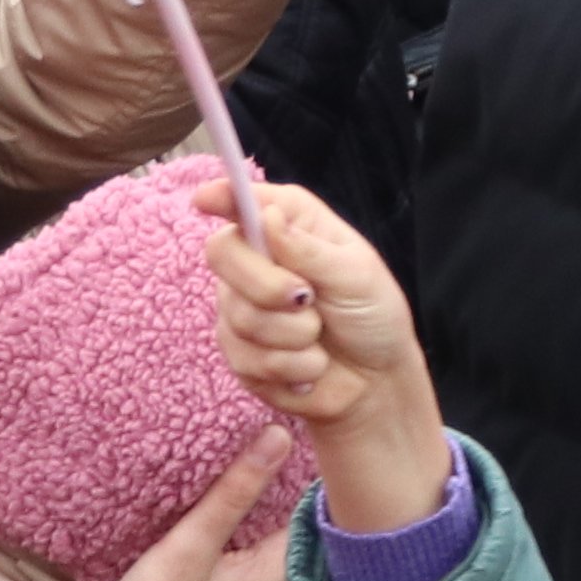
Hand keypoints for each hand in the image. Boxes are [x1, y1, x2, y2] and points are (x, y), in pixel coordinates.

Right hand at [89, 439, 299, 580]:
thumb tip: (279, 436)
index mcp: (276, 578)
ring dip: (253, 498)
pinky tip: (216, 495)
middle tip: (274, 422)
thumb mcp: (192, 546)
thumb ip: (236, 491)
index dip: (309, 467)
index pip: (312, 512)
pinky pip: (239, 548)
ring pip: (261, 535)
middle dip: (280, 477)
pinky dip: (233, 521)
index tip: (305, 424)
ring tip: (247, 445)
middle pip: (287, 521)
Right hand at [195, 168, 441, 527]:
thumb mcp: (356, 275)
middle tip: (308, 300)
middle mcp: (257, 260)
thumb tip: (267, 216)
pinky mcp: (238, 353)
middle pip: (222, 254)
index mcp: (289, 225)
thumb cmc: (372, 317)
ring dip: (294, 336)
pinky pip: (245, 358)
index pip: (242, 201)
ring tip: (320, 338)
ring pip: (239, 316)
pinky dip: (290, 367)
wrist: (375, 383)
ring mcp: (242, 307)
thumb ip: (309, 248)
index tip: (204, 199)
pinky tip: (309, 367)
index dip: (221, 197)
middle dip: (268, 287)